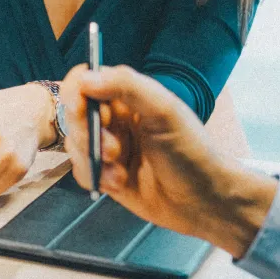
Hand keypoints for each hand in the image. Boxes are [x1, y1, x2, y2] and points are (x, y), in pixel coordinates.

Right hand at [60, 65, 276, 257]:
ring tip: (121, 168)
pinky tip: (120, 183)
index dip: (77, 93)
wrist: (205, 201)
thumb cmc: (191, 151)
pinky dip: (96, 177)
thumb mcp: (164, 111)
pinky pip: (81, 171)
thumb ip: (127, 86)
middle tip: (113, 148)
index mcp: (128, 96)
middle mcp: (116, 118)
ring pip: (75, 144)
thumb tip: (86, 77)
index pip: (86, 80)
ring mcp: (109, 147)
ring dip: (94, 157)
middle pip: (74, 114)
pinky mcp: (106, 175)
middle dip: (88, 133)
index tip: (82, 109)